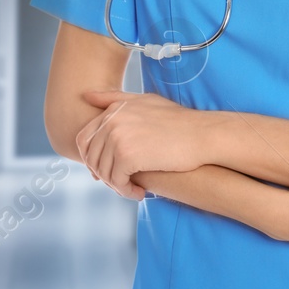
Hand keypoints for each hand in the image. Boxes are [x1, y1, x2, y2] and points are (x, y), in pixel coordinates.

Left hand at [77, 89, 211, 199]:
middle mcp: (112, 121)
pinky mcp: (127, 156)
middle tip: (122, 182)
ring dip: (117, 185)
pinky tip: (140, 193)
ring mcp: (118, 138)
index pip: (84, 138)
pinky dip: (126, 191)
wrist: (205, 135)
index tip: (109, 168)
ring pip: (103, 172)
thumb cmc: (180, 121)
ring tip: (133, 189)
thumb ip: (116, 99)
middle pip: (91, 157)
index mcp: (114, 110)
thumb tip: (86, 95)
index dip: (92, 157)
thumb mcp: (146, 101)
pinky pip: (116, 181)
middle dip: (103, 173)